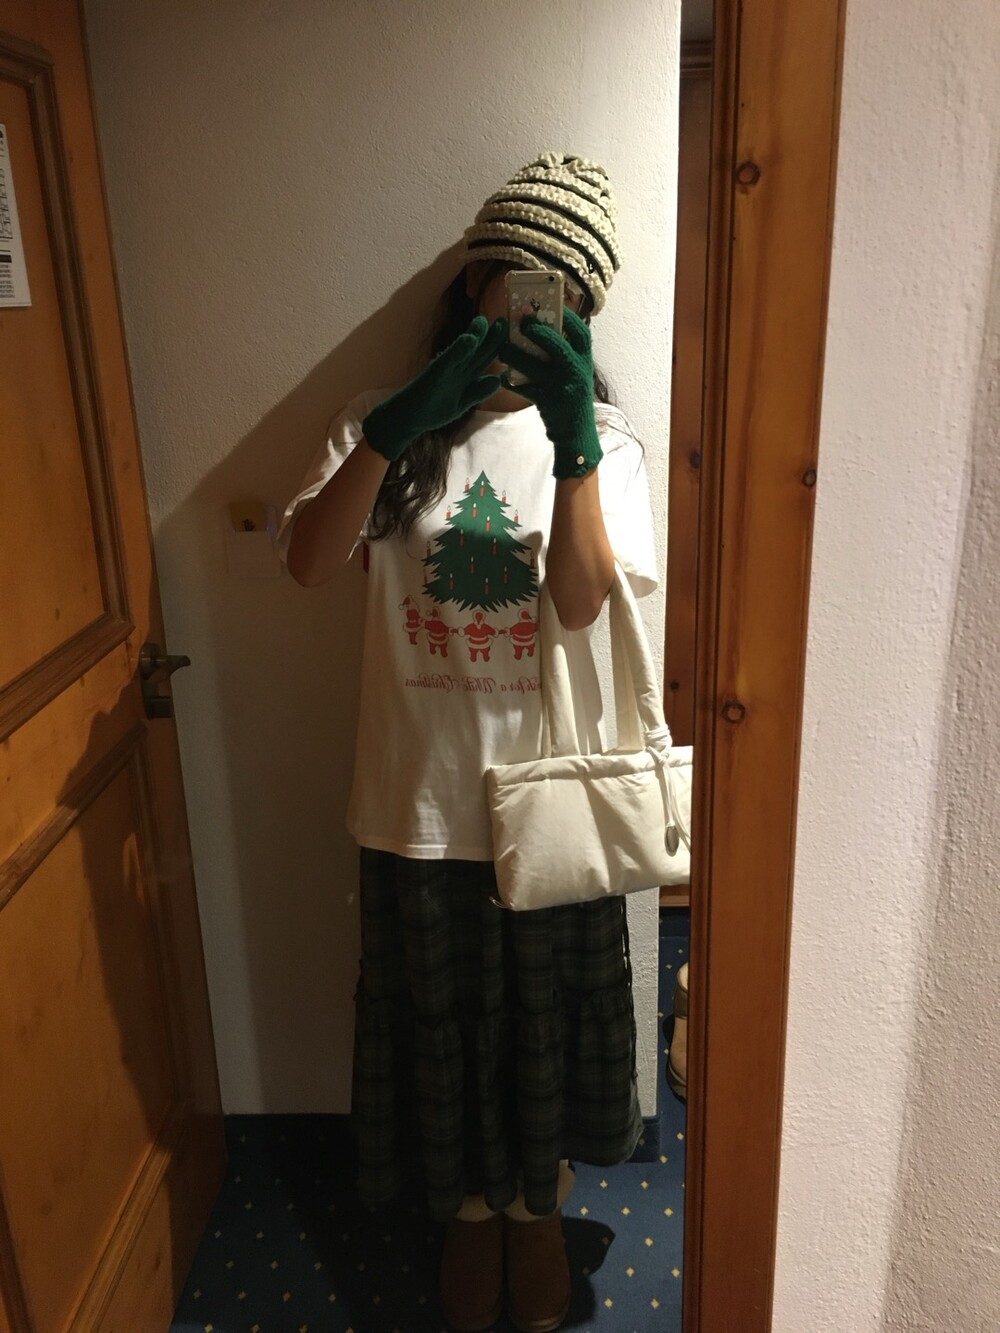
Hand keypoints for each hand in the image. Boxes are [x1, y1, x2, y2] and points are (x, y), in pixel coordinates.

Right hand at [362, 315, 507, 460]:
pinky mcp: (434, 375)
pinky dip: (459, 351)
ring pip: (463, 351)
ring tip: (485, 322)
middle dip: (490, 337)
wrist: (406, 419)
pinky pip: (448, 361)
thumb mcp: (462, 404)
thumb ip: (478, 392)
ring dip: (474, 336)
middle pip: (476, 351)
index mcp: (464, 375)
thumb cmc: (432, 410)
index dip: (497, 347)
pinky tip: (469, 340)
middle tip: (505, 320)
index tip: (512, 335)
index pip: (483, 358)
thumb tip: (498, 379)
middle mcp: (455, 369)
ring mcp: (444, 370)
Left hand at [500, 308, 602, 479]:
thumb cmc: (572, 400)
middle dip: (537, 330)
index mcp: (585, 362)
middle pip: (557, 346)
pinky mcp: (547, 402)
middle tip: (521, 319)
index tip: (553, 304)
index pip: (581, 333)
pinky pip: (524, 387)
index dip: (568, 317)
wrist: (577, 435)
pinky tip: (502, 377)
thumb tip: (538, 332)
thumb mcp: (576, 376)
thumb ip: (565, 357)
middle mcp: (576, 373)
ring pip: (535, 366)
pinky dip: (510, 381)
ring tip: (502, 348)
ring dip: (515, 354)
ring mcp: (562, 388)